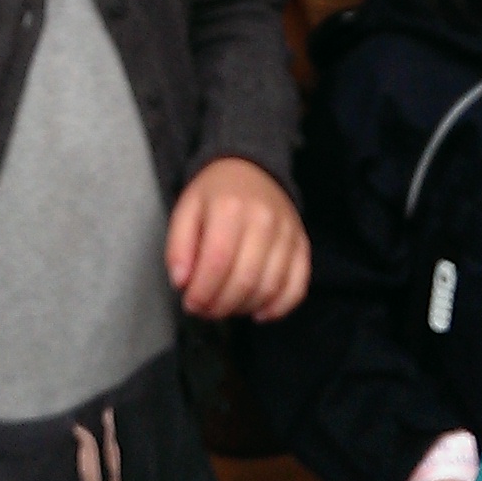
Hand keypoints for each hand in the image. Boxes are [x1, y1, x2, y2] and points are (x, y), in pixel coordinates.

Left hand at [165, 157, 309, 320]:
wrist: (251, 168)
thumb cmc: (215, 194)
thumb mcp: (186, 210)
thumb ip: (178, 247)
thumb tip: (181, 282)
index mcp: (230, 208)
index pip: (217, 262)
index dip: (202, 292)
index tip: (190, 303)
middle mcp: (264, 220)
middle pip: (245, 279)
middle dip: (220, 305)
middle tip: (204, 310)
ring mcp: (287, 233)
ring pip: (270, 287)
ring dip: (244, 308)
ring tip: (225, 308)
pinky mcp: (302, 244)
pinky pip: (297, 286)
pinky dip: (278, 307)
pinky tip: (257, 312)